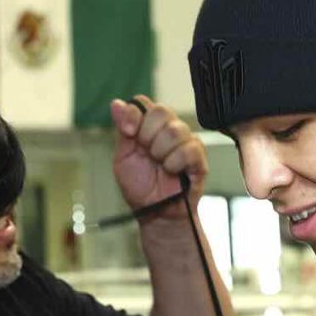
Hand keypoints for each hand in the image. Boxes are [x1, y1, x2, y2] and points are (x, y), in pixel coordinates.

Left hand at [109, 95, 207, 221]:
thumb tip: (116, 104)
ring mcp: (186, 141)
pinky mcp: (198, 157)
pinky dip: (175, 163)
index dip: (134, 115)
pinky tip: (172, 172)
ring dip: (161, 152)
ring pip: (175, 130)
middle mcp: (169, 129)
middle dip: (148, 135)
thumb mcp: (123, 158)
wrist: (155, 212)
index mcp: (149, 127)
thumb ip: (123, 131)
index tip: (129, 133)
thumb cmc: (141, 187)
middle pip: (161, 111)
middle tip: (148, 155)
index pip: (143, 103)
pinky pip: (188, 149)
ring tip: (161, 167)